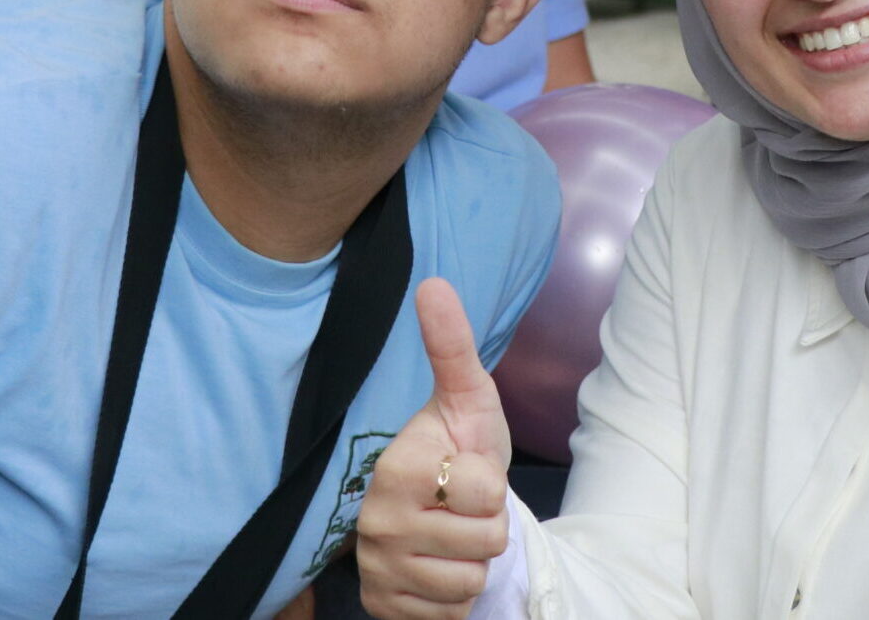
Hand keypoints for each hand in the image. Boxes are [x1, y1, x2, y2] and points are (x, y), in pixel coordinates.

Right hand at [357, 280, 510, 619]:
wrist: (440, 511)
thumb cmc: (458, 449)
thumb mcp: (467, 398)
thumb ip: (452, 347)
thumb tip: (433, 282)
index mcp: (397, 468)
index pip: (485, 493)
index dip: (491, 483)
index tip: (466, 469)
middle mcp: (377, 521)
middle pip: (485, 542)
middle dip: (488, 525)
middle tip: (461, 505)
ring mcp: (379, 569)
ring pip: (470, 583)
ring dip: (473, 562)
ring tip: (451, 533)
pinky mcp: (384, 608)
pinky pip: (451, 615)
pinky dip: (454, 597)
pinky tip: (437, 566)